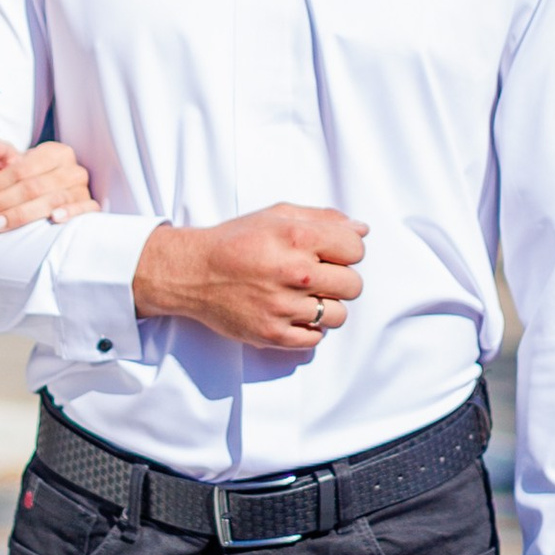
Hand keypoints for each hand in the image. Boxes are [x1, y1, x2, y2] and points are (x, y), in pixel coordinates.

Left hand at [0, 138, 94, 231]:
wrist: (63, 188)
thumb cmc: (37, 176)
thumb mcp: (19, 163)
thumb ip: (2, 154)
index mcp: (55, 152)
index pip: (20, 170)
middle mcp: (72, 168)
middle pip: (32, 187)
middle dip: (0, 203)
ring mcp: (83, 188)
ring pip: (52, 200)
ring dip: (21, 215)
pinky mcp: (91, 205)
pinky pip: (84, 209)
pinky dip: (70, 213)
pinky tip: (54, 220)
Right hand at [132, 205, 365, 352]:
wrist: (192, 273)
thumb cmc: (235, 241)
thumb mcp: (276, 215)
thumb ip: (322, 219)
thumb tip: (362, 230)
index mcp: (297, 237)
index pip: (356, 249)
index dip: (346, 250)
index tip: (330, 253)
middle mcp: (294, 272)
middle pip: (353, 285)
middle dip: (339, 279)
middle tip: (317, 276)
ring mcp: (284, 307)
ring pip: (339, 315)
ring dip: (327, 306)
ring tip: (304, 297)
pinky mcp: (273, 334)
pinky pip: (315, 338)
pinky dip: (309, 328)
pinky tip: (293, 313)